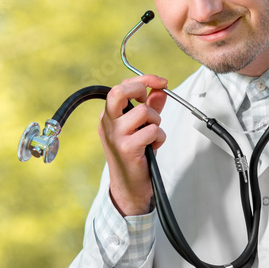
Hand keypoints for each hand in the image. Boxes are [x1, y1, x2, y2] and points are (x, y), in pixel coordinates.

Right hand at [99, 74, 167, 215]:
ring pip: (144, 112)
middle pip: (120, 91)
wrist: (129, 187)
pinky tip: (153, 146)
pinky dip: (159, 137)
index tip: (161, 82)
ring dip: (156, 121)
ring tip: (152, 134)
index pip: (121, 87)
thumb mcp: (142, 127)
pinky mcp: (127, 148)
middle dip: (141, 89)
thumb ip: (151, 107)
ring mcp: (115, 136)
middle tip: (150, 100)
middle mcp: (108, 123)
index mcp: (109, 116)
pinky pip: (152, 131)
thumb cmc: (136, 156)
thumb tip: (160, 89)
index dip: (144, 80)